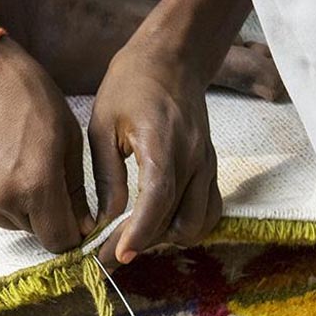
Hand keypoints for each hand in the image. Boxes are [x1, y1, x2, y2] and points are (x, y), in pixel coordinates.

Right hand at [0, 0, 90, 252]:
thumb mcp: (69, 139)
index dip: (70, 233)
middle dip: (45, 215)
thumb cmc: (30, 98)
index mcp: (37, 185)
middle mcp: (3, 200)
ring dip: (19, 207)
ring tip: (16, 168)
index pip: (60, 241)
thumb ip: (77, 190)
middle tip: (41, 179)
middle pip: (35, 233)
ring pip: (9, 223)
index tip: (71, 218)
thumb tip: (84, 227)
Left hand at [89, 43, 221, 266]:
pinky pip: (210, 210)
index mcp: (163, 145)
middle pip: (178, 221)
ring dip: (168, 238)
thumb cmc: (132, 85)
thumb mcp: (103, 125)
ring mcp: (207, 165)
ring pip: (199, 223)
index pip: (158, 200)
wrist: (173, 58)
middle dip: (145, 243)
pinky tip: (163, 225)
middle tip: (111, 252)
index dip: (139, 234)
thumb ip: (108, 176)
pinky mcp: (212, 168)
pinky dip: (189, 226)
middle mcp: (194, 158)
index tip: (117, 256)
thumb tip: (105, 221)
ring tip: (137, 237)